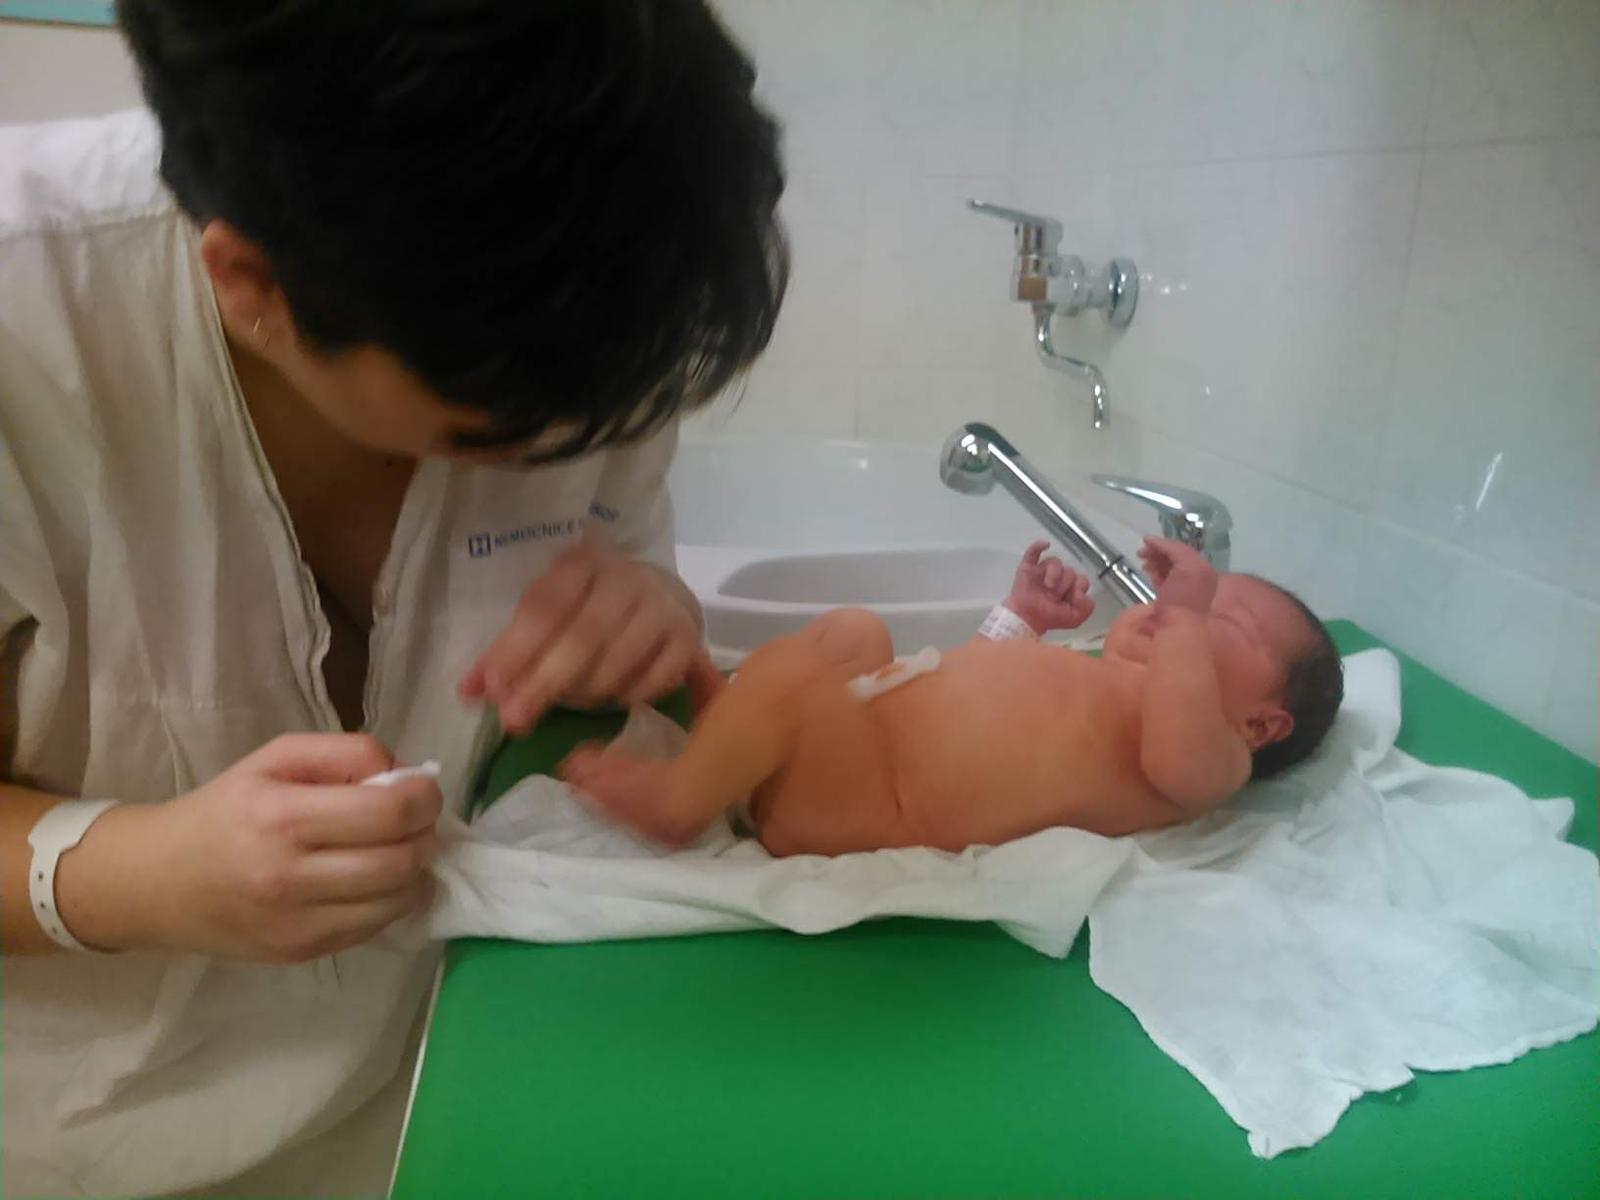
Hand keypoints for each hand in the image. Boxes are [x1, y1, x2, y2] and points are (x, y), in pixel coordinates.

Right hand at [65, 734, 440, 961]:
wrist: (156, 883)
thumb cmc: (223, 811)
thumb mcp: (274, 759)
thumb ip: (343, 753)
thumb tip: (402, 774)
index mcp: (282, 817)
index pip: (389, 813)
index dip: (424, 797)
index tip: (422, 788)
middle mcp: (290, 877)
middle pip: (402, 860)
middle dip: (426, 833)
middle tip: (417, 819)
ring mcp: (298, 923)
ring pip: (399, 900)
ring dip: (416, 870)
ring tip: (398, 848)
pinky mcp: (302, 952)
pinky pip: (376, 927)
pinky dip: (392, 900)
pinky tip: (374, 879)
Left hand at [458, 532, 703, 734]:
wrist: (661, 595)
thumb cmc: (591, 608)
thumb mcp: (550, 615)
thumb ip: (510, 650)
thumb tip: (469, 693)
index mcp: (581, 563)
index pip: (545, 606)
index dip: (516, 649)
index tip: (492, 690)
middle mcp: (626, 578)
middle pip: (583, 636)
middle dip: (545, 682)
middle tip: (516, 720)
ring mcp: (662, 607)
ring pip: (620, 659)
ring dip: (586, 692)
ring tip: (567, 706)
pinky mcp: (688, 637)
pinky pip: (658, 678)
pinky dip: (631, 695)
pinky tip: (614, 700)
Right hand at [1007, 540, 1095, 631]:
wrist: (1027, 619)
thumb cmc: (1050, 618)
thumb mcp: (1076, 618)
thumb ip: (1087, 606)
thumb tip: (1080, 590)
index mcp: (1070, 587)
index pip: (1082, 579)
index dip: (1077, 588)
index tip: (1070, 598)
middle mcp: (1059, 577)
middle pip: (1070, 571)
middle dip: (1063, 586)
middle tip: (1053, 598)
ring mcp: (1043, 571)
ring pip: (1055, 562)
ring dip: (1053, 575)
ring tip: (1047, 587)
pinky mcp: (1029, 567)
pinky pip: (1034, 551)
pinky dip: (1038, 546)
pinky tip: (1045, 545)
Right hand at [1138, 536, 1217, 613]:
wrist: (1176, 628)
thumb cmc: (1186, 594)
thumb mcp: (1190, 566)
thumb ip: (1176, 549)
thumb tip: (1153, 540)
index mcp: (1202, 572)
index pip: (1183, 552)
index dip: (1167, 545)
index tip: (1148, 542)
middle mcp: (1194, 580)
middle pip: (1174, 559)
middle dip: (1159, 552)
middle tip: (1142, 552)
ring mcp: (1180, 591)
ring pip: (1167, 568)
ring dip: (1154, 562)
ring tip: (1144, 563)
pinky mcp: (1167, 601)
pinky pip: (1161, 580)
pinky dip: (1154, 573)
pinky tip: (1147, 572)